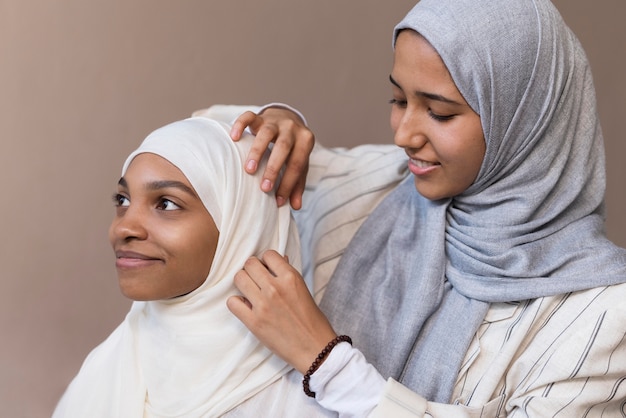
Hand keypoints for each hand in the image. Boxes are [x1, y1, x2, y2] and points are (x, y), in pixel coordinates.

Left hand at [227, 250, 336, 373]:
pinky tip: (246, 307)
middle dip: (252, 270)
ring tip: (250, 292)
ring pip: (239, 279)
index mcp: (291, 278)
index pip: (268, 254)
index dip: (266, 261)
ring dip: (243, 283)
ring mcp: (263, 305)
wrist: (315, 349)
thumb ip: (288, 275)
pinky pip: (232, 302)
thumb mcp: (304, 291)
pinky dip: (237, 303)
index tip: (267, 270)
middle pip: (250, 264)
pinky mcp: (254, 322)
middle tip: (256, 280)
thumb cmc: (312, 321)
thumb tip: (279, 260)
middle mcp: (276, 288)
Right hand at [230, 107, 314, 209]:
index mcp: (306, 140)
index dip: (288, 184)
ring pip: (266, 133)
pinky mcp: (260, 116)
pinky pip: (249, 116)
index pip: (297, 164)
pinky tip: (234, 138)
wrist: (289, 119)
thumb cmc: (294, 148)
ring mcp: (275, 120)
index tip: (278, 201)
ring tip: (248, 170)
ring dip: (257, 152)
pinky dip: (241, 126)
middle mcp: (292, 128)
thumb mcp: (299, 164)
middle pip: (283, 148)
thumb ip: (298, 183)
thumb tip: (296, 206)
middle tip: (264, 189)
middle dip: (273, 169)